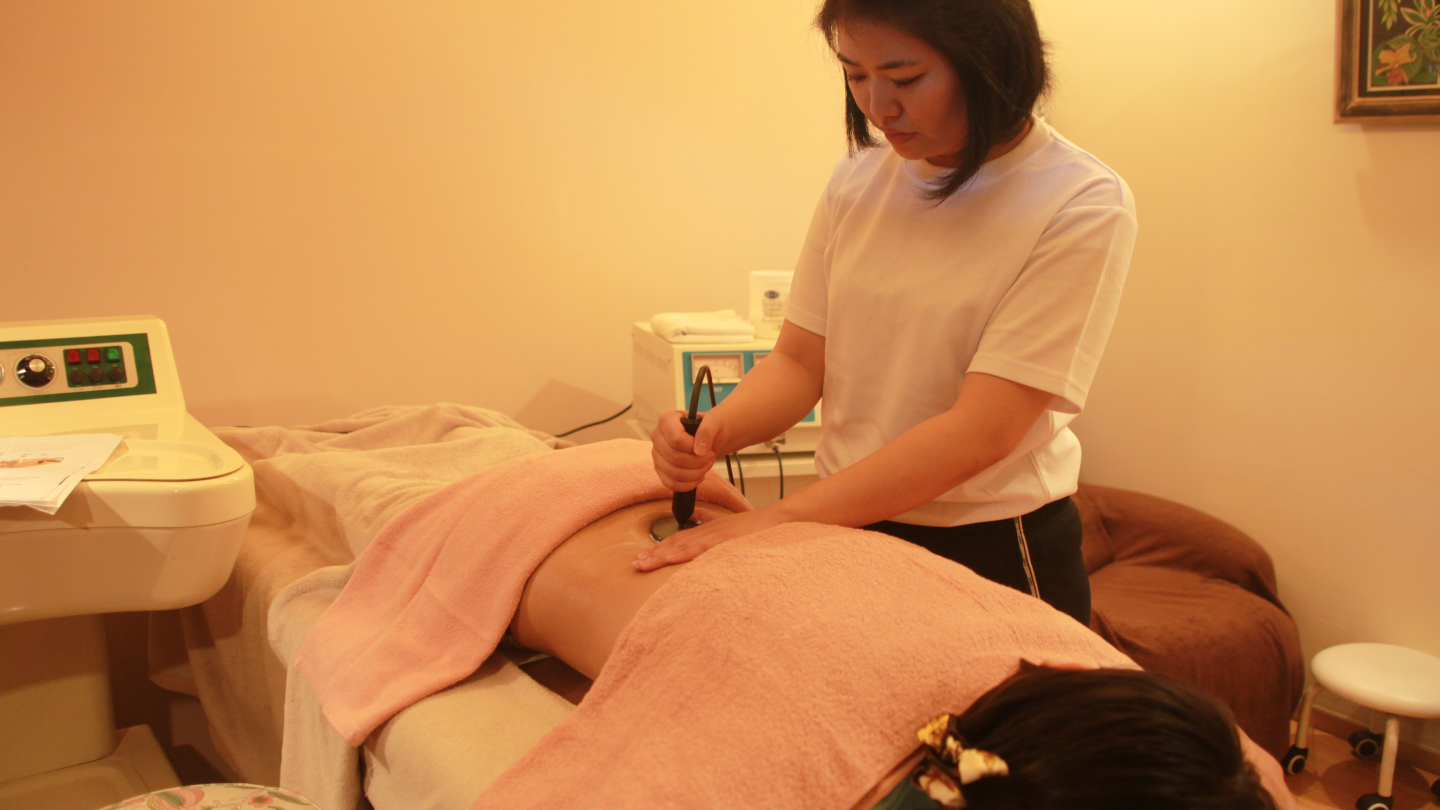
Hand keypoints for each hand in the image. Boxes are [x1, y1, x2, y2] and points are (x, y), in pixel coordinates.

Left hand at [632, 507, 787, 571]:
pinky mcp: (725, 541)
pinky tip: (671, 559)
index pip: (678, 539)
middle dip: (654, 554)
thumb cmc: (756, 525)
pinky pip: (702, 548)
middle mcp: (707, 531)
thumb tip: (696, 516)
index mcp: (707, 529)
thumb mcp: (729, 523)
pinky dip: (685, 554)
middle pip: (675, 543)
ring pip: (683, 546)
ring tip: (645, 565)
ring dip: (662, 556)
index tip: (643, 558)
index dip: (659, 548)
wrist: (778, 519)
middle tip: (636, 565)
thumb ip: (710, 519)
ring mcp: (715, 536)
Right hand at [650, 409, 729, 491]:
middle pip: (675, 458)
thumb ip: (707, 430)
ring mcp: (657, 455)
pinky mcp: (660, 470)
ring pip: (674, 473)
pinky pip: (671, 484)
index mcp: (666, 420)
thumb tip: (699, 450)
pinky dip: (689, 484)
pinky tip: (699, 476)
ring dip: (696, 473)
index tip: (707, 448)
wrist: (709, 437)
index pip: (675, 439)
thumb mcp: (714, 421)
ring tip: (707, 465)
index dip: (693, 448)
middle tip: (710, 456)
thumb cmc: (710, 427)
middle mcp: (657, 437)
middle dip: (698, 462)